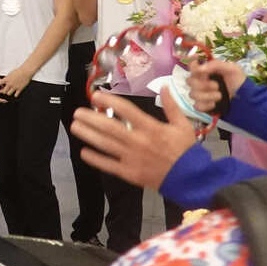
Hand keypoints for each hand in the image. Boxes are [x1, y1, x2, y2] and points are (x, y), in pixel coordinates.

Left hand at [0, 64, 33, 98]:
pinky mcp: (20, 89)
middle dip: (4, 91)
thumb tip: (3, 81)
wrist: (26, 71)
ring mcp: (15, 87)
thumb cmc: (18, 71)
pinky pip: (16, 95)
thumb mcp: (10, 74)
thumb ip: (6, 78)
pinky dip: (15, 94)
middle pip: (3, 91)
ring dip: (9, 93)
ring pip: (8, 94)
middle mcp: (10, 84)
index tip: (0, 85)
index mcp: (7, 79)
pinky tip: (16, 92)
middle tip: (5, 90)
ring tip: (11, 91)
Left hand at [69, 88, 197, 190]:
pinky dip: (95, 158)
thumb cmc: (186, 150)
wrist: (191, 178)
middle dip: (91, 119)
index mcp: (151, 128)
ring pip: (105, 144)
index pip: (126, 111)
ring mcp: (132, 158)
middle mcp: (138, 141)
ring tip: (75, 126)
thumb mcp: (182, 125)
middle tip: (77, 112)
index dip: (109, 102)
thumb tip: (164, 86)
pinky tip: (83, 151)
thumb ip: (171, 106)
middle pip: (109, 128)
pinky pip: (108, 165)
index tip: (96, 96)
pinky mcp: (129, 173)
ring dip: (88, 135)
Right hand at [188, 57, 243, 113]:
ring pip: (192, 94)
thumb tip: (199, 68)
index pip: (192, 65)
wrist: (245, 100)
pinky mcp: (202, 106)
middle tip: (217, 86)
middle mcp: (200, 81)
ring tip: (220, 96)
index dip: (192, 64)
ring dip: (207, 96)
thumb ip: (216, 65)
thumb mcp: (232, 69)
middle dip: (203, 84)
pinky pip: (197, 105)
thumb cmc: (239, 82)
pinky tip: (215, 104)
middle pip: (189, 81)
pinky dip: (206, 105)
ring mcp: (200, 94)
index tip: (199, 68)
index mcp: (206, 71)